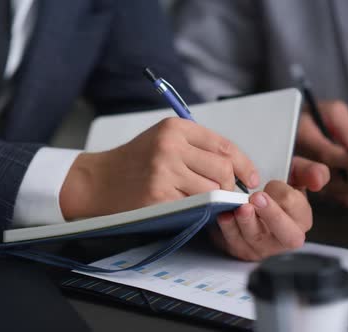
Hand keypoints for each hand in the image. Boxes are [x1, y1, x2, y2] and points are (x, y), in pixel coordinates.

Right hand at [59, 118, 259, 219]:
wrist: (98, 181)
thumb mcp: (162, 140)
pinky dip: (197, 211)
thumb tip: (236, 168)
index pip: (224, 146)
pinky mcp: (158, 196)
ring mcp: (164, 171)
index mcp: (175, 128)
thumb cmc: (134, 162)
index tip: (250, 179)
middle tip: (226, 196)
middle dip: (229, 187)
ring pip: (211, 190)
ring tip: (204, 202)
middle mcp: (171, 146)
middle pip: (222, 169)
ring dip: (213, 201)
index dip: (244, 165)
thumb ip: (196, 147)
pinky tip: (189, 209)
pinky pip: (194, 206)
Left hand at [210, 157, 329, 260]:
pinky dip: (228, 228)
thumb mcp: (294, 174)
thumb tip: (318, 181)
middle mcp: (284, 236)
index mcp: (301, 218)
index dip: (286, 196)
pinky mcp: (241, 248)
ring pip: (256, 238)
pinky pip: (233, 242)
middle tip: (258, 198)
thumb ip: (310, 172)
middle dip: (273, 216)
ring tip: (241, 207)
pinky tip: (224, 215)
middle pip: (287, 235)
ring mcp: (262, 245)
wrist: (247, 199)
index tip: (271, 184)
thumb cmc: (274, 190)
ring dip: (247, 222)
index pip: (299, 210)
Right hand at [296, 100, 347, 206]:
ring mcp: (307, 181)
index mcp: (301, 138)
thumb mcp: (332, 111)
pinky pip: (341, 196)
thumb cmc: (319, 117)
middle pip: (336, 179)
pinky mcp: (318, 190)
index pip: (326, 156)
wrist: (302, 129)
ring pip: (340, 191)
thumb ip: (344, 127)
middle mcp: (299, 162)